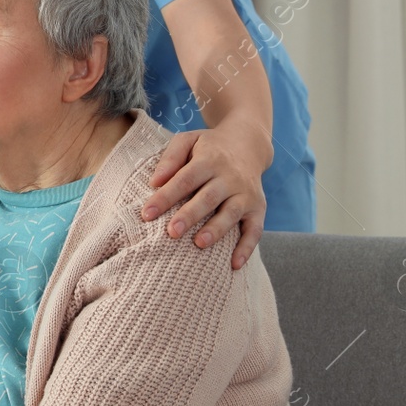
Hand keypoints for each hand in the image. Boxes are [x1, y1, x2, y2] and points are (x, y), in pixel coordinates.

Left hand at [140, 128, 267, 270]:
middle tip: (172, 232)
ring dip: (217, 229)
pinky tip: (234, 265)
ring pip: (231, 213)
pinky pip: (256, 229)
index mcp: (209, 160)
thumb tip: (154, 181)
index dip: (166, 197)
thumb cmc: (209, 147)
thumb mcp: (188, 141)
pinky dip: (247, 247)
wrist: (248, 144)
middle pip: (208, 197)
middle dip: (190, 215)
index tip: (146, 214)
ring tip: (199, 244)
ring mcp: (246, 193)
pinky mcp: (258, 208)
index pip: (185, 179)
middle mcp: (230, 177)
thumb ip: (170, 158)